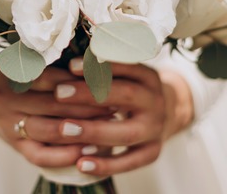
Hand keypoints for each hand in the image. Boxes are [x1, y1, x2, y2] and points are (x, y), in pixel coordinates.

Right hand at [0, 65, 113, 168]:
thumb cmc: (19, 74)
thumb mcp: (28, 59)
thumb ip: (54, 58)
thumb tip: (98, 53)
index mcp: (12, 72)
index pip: (50, 77)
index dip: (79, 80)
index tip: (106, 81)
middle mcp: (7, 99)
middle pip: (53, 104)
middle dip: (87, 106)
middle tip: (116, 106)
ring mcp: (8, 124)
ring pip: (47, 130)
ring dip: (79, 131)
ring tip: (107, 129)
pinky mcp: (14, 145)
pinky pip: (38, 155)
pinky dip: (63, 155)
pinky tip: (85, 151)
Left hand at [42, 60, 194, 177]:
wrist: (168, 113)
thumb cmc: (132, 90)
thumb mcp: (127, 74)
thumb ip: (103, 69)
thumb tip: (66, 62)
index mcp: (149, 77)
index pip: (126, 67)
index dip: (99, 66)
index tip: (70, 66)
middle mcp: (156, 102)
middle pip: (125, 96)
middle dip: (90, 94)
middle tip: (59, 93)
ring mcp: (156, 129)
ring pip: (126, 133)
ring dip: (93, 131)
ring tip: (63, 129)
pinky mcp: (152, 152)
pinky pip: (129, 162)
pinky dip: (105, 165)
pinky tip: (80, 164)